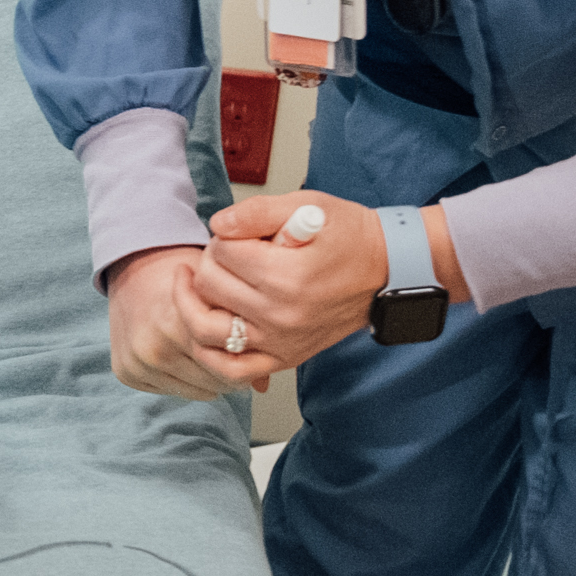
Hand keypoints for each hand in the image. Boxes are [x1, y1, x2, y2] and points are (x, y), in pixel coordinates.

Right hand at [105, 246, 255, 397]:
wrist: (135, 265)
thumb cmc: (184, 274)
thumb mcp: (218, 293)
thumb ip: (242, 333)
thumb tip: (263, 385)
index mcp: (177, 326)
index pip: (229, 372)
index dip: (245, 361)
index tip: (247, 347)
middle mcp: (154, 349)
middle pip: (212, 384)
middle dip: (228, 370)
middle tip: (231, 349)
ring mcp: (138, 363)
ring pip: (194, 391)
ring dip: (207, 377)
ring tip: (209, 350)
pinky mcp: (126, 372)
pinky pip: (170, 391)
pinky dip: (182, 379)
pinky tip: (185, 355)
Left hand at [185, 193, 456, 380]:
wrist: (385, 271)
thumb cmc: (348, 237)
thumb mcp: (308, 206)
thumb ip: (257, 211)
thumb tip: (218, 225)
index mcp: (287, 276)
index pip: (222, 253)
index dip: (223, 237)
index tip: (238, 234)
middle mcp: (281, 315)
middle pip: (210, 286)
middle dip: (209, 261)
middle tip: (225, 252)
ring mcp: (281, 342)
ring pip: (206, 330)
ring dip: (191, 303)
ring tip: (190, 283)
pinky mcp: (283, 359)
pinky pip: (231, 370)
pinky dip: (207, 352)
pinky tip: (203, 325)